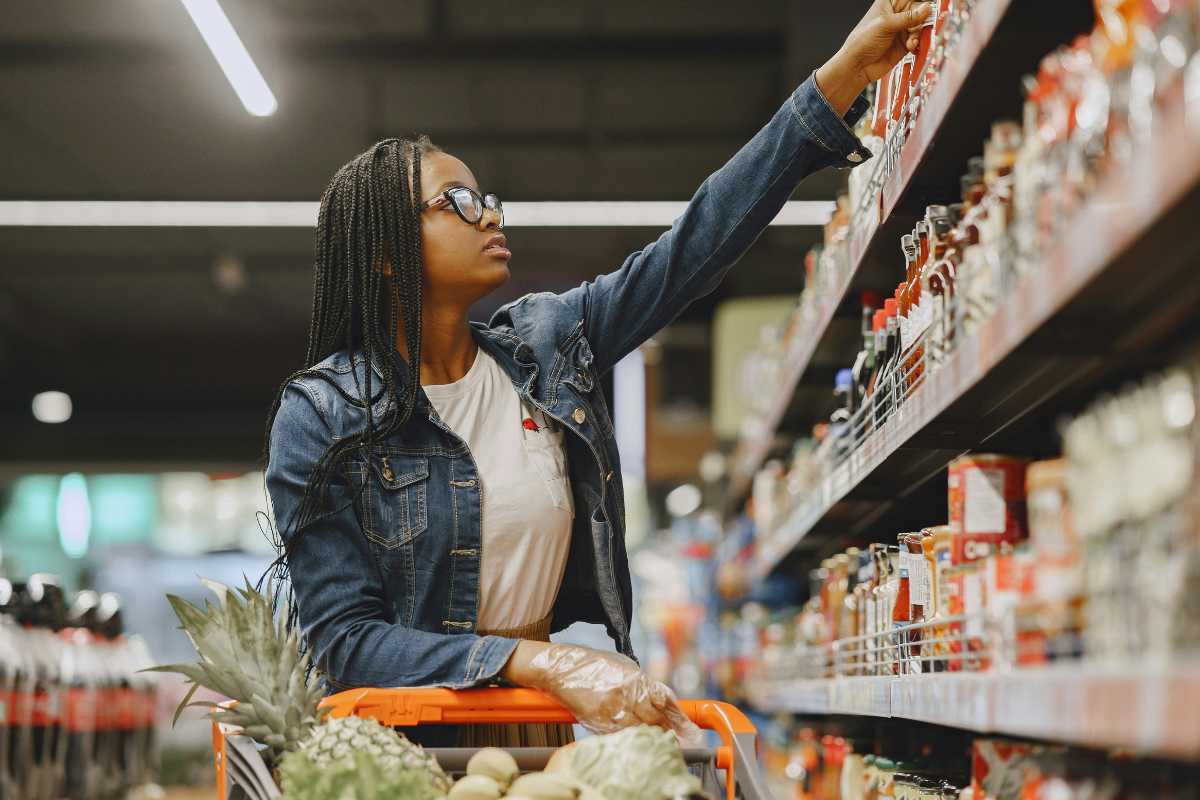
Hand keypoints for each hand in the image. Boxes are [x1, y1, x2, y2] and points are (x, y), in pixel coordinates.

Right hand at [504, 641, 700, 739]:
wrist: (563, 668)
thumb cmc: (594, 665)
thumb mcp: (623, 666)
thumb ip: (642, 682)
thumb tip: (661, 699)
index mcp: (635, 677)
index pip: (664, 700)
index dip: (678, 716)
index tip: (689, 727)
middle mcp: (626, 694)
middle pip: (656, 719)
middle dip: (670, 730)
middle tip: (683, 740)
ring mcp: (612, 709)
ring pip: (640, 730)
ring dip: (652, 736)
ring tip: (664, 743)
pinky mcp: (598, 721)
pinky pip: (621, 735)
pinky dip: (632, 738)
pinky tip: (639, 741)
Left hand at [816, 1, 932, 115]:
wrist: (858, 66)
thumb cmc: (861, 42)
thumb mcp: (885, 25)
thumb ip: (907, 17)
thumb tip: (926, 8)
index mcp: (890, 3)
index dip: (921, 3)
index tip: (927, 8)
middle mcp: (898, 14)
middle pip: (921, 11)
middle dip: (923, 20)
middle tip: (919, 28)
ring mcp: (902, 29)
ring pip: (922, 26)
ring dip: (919, 34)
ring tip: (910, 43)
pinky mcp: (906, 43)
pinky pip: (919, 40)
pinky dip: (918, 44)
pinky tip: (911, 47)